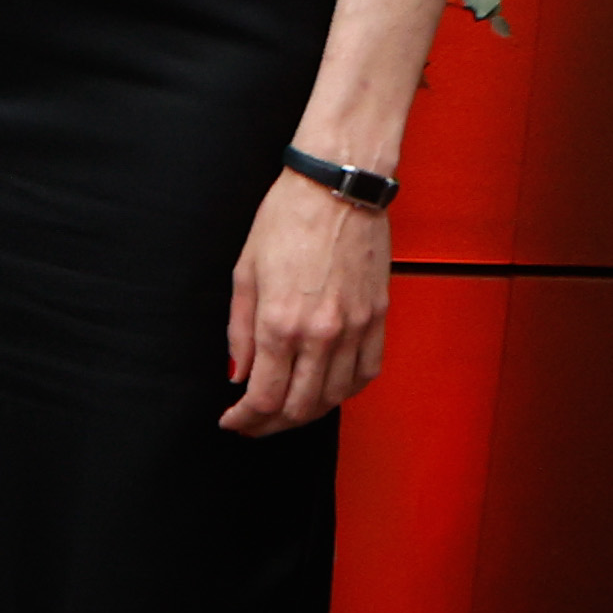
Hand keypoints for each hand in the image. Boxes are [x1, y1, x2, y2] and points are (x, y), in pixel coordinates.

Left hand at [221, 168, 392, 433]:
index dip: (245, 420)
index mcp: (280, 323)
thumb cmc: (285, 220)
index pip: (263, 397)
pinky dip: (345, 391)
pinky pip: (367, 374)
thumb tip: (238, 374)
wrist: (336, 188)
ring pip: (335, 397)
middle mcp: (321, 334)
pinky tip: (327, 388)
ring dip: (308, 412)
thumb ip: (239, 331)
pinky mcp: (379, 319)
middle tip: (254, 423)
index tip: (233, 422)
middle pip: (299, 407)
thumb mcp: (245, 273)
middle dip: (271, 425)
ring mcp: (355, 329)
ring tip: (286, 409)